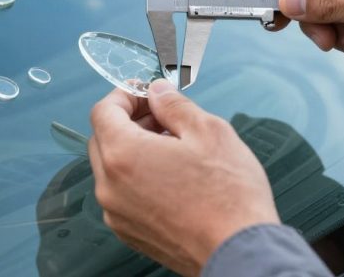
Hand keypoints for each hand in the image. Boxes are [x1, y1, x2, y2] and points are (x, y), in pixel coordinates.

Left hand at [88, 81, 278, 275]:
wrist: (239, 252)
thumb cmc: (228, 196)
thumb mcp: (208, 131)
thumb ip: (174, 105)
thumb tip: (157, 92)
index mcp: (123, 155)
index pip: (103, 111)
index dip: (124, 94)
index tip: (145, 91)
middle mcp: (110, 187)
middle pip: (103, 138)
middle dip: (129, 120)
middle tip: (161, 115)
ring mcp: (117, 214)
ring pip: (112, 168)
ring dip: (134, 148)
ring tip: (173, 145)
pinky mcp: (130, 232)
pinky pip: (122, 194)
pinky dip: (137, 176)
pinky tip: (171, 174)